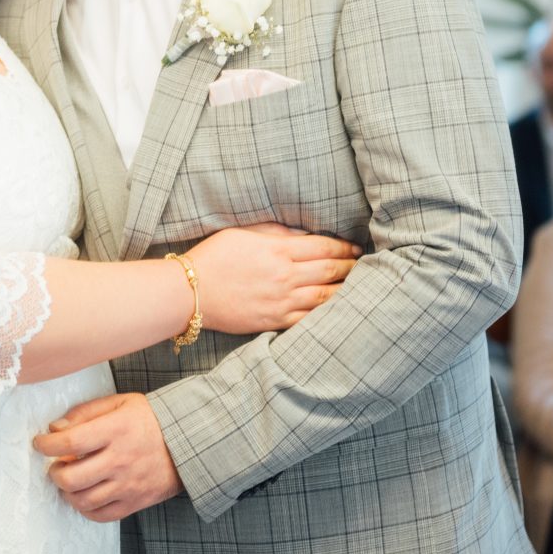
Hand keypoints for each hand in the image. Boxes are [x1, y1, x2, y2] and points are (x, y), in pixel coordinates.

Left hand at [32, 393, 182, 523]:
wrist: (188, 442)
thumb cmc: (151, 419)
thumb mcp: (120, 402)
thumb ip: (85, 412)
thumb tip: (56, 428)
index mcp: (115, 430)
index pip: (70, 442)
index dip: (46, 444)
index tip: (40, 443)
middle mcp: (120, 460)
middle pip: (71, 478)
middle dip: (54, 472)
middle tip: (55, 465)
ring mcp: (128, 484)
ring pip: (83, 500)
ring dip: (67, 492)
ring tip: (68, 480)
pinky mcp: (135, 502)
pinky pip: (102, 515)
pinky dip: (86, 509)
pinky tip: (83, 496)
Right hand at [183, 224, 359, 334]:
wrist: (189, 292)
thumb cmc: (213, 257)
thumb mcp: (243, 233)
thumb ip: (276, 232)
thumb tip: (304, 234)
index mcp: (278, 250)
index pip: (323, 248)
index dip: (344, 248)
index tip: (355, 249)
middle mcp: (284, 276)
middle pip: (330, 271)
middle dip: (350, 268)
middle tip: (363, 267)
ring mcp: (281, 301)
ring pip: (325, 296)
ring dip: (345, 291)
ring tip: (357, 288)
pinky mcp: (274, 321)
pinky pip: (308, 319)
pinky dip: (326, 315)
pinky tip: (337, 311)